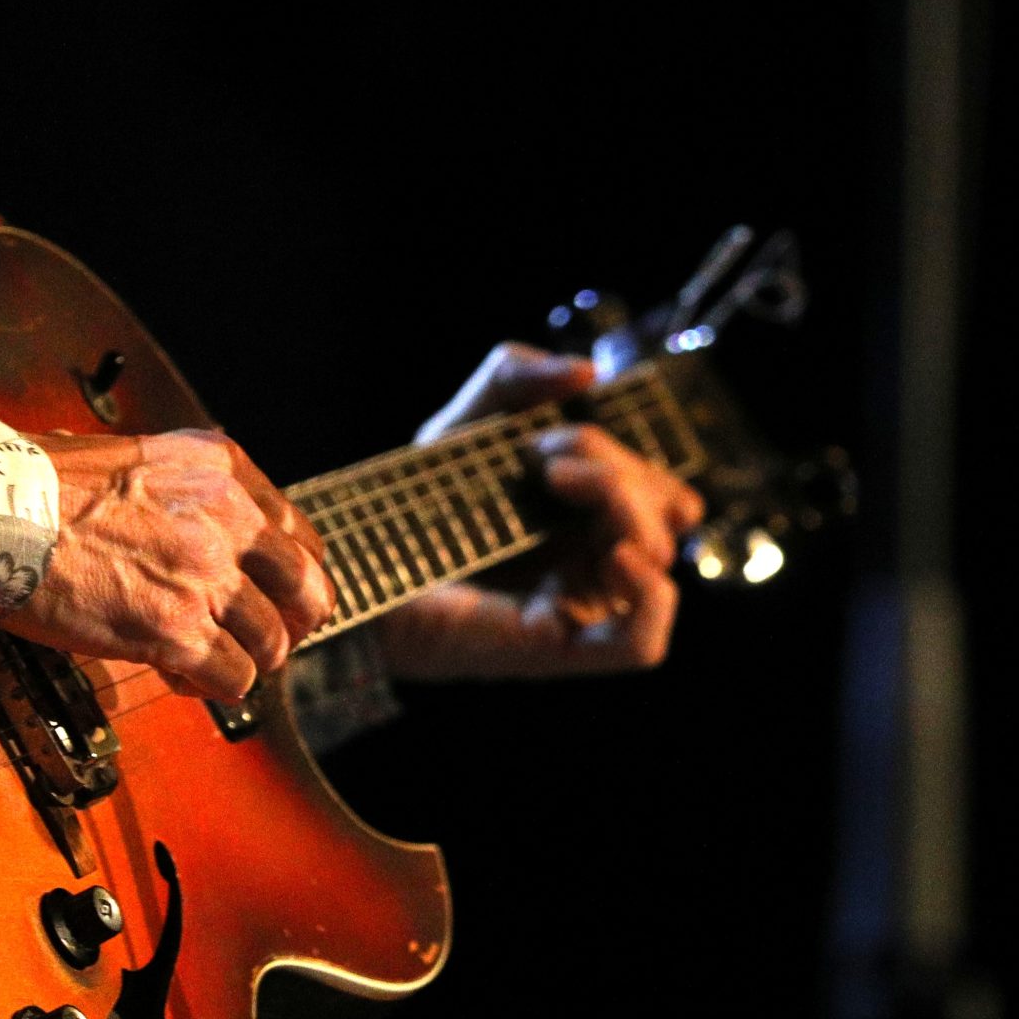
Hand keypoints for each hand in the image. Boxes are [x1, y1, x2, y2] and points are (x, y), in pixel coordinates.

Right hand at [0, 430, 331, 701]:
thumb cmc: (38, 484)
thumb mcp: (135, 456)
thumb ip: (183, 491)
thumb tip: (189, 525)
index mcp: (222, 471)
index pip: (297, 533)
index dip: (293, 576)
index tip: (279, 597)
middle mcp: (227, 520)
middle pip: (307, 590)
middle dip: (292, 624)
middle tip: (266, 642)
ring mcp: (205, 578)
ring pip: (271, 643)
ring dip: (247, 662)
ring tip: (210, 664)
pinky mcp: (175, 632)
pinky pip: (232, 678)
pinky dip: (214, 689)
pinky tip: (181, 678)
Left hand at [376, 344, 707, 680]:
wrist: (353, 558)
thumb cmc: (412, 500)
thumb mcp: (466, 420)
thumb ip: (516, 375)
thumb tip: (587, 371)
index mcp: (588, 519)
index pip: (665, 496)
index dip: (642, 459)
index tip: (564, 431)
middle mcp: (591, 563)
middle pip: (664, 515)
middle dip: (616, 464)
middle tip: (545, 452)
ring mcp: (577, 606)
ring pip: (657, 558)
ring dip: (623, 501)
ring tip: (554, 477)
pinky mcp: (555, 647)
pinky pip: (641, 643)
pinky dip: (649, 594)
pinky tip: (614, 553)